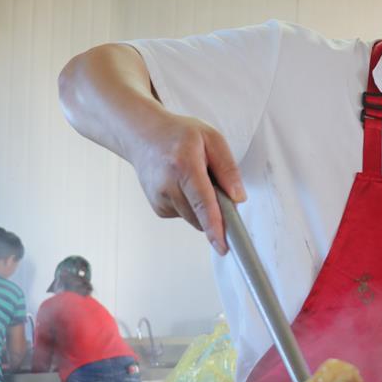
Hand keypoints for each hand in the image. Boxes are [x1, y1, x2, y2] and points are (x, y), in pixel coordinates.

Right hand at [129, 112, 244, 253]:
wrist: (143, 136)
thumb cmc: (178, 135)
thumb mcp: (212, 139)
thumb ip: (227, 168)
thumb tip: (238, 197)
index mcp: (184, 166)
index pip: (203, 203)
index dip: (215, 226)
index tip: (222, 246)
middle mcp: (168, 186)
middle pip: (202, 216)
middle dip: (216, 208)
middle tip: (213, 182)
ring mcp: (160, 199)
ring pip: (195, 218)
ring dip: (203, 206)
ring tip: (193, 178)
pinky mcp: (158, 208)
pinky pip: (186, 215)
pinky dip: (191, 205)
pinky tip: (182, 184)